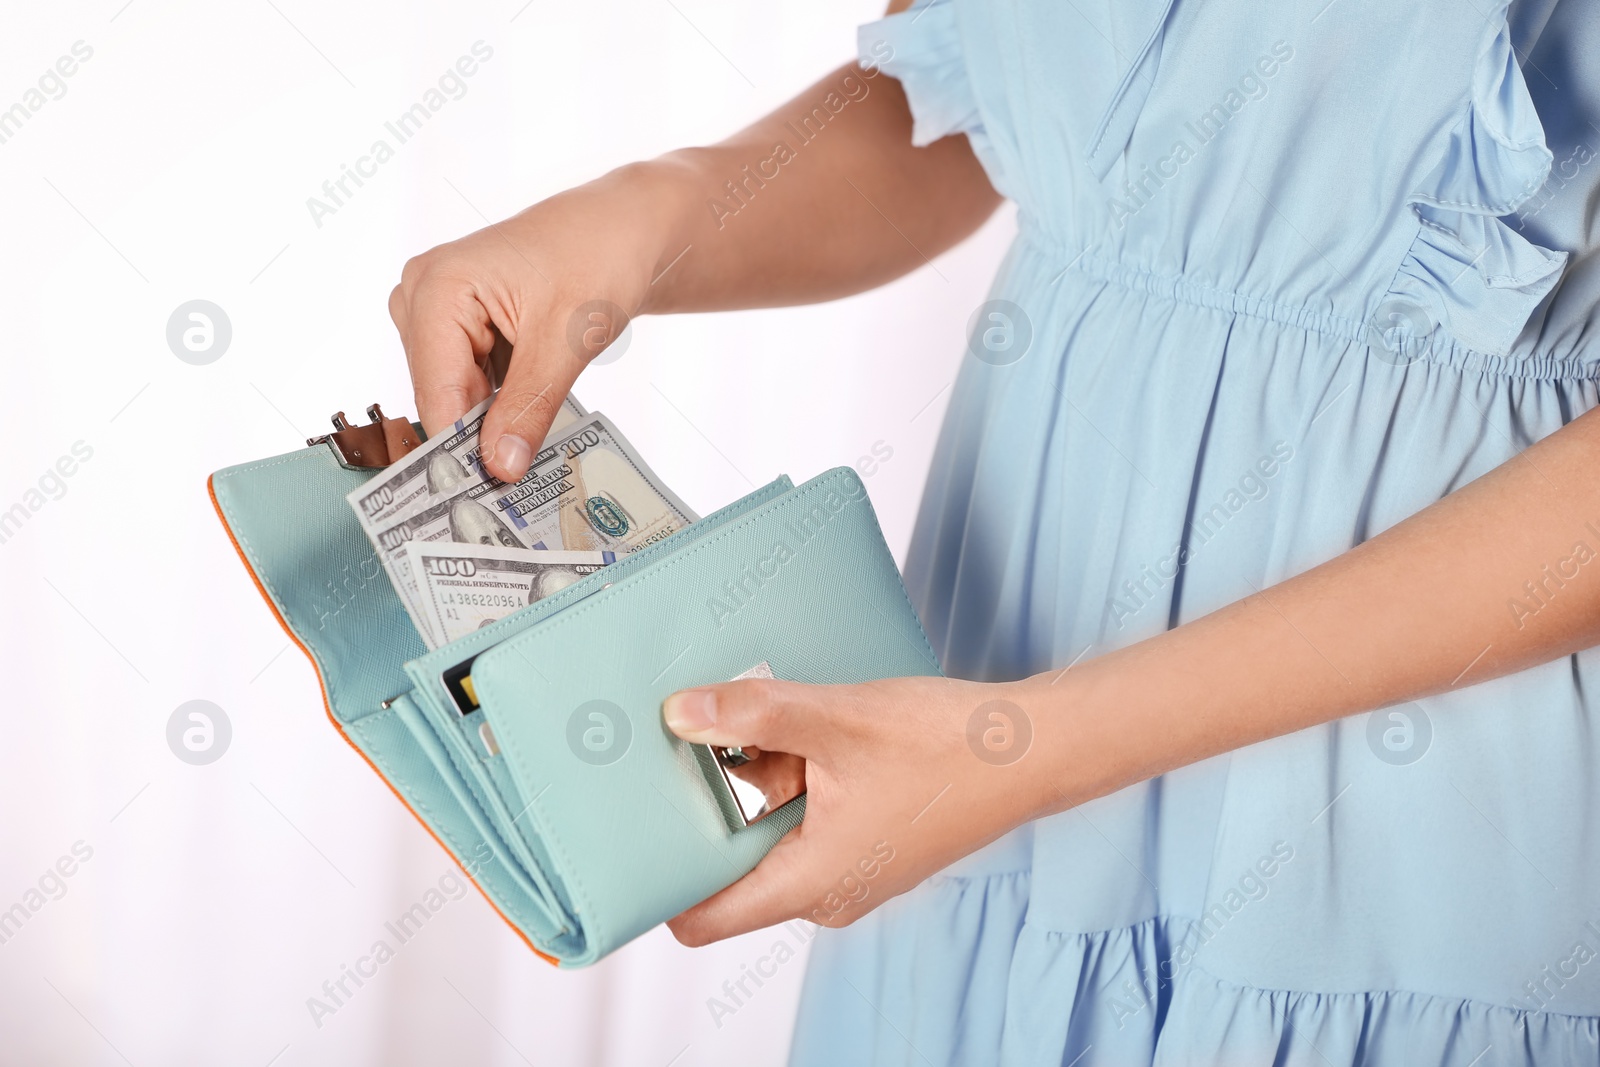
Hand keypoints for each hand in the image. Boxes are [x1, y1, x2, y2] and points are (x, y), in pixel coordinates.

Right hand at [388, 164, 684, 480]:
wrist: (623, 229)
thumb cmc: (597, 258)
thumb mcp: (566, 342)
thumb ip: (529, 407)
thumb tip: (499, 468)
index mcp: (437, 287)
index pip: (436, 392)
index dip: (459, 450)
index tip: (486, 499)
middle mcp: (421, 295)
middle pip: (439, 396)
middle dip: (475, 439)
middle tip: (513, 489)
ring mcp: (434, 309)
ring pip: (454, 395)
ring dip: (490, 425)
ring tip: (525, 457)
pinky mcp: (455, 325)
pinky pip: (468, 382)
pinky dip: (498, 406)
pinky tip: (524, 425)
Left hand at [660, 674, 1057, 944]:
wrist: (1034, 747)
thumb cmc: (951, 746)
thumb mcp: (838, 719)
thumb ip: (754, 716)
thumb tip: (681, 713)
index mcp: (810, 884)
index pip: (703, 919)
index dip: (660, 884)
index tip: (631, 834)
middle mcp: (826, 891)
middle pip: (733, 863)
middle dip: (711, 806)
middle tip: (689, 743)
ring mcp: (852, 867)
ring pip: (773, 831)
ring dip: (760, 781)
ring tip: (756, 720)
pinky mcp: (871, 840)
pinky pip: (808, 816)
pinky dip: (796, 776)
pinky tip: (804, 728)